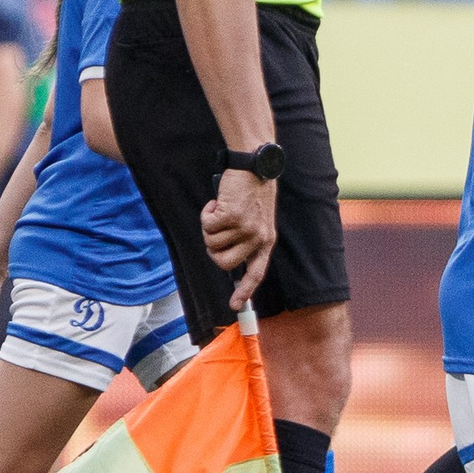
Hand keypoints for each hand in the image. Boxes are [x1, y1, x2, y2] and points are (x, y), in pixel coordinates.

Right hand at [200, 166, 275, 310]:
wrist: (255, 166)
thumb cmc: (253, 192)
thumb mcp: (257, 219)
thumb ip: (247, 239)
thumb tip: (226, 257)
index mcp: (266, 241)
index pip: (256, 273)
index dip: (244, 291)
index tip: (234, 306)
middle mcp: (257, 238)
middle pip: (224, 263)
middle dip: (213, 249)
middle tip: (215, 230)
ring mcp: (245, 228)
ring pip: (212, 243)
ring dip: (210, 226)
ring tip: (222, 209)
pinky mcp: (231, 217)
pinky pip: (207, 226)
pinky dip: (207, 213)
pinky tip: (218, 201)